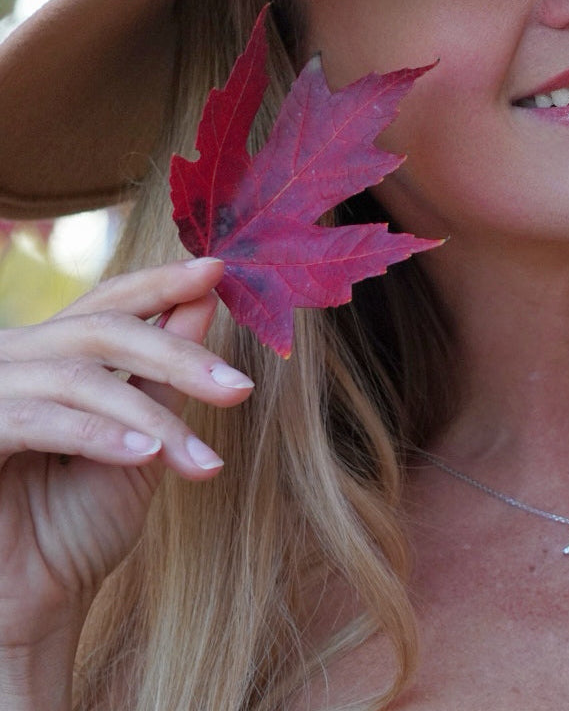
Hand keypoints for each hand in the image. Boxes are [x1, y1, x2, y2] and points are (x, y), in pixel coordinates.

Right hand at [0, 258, 251, 652]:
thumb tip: (204, 301)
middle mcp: (15, 359)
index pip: (109, 301)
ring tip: (201, 459)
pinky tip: (147, 456)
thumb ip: (164, 375)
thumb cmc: (78, 524)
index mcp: (53, 354)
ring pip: (82, 378)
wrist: (28, 606)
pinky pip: (39, 421)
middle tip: (239, 389)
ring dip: (152, 419)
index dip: (161, 282)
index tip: (218, 269)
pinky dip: (99, 435)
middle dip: (179, 357)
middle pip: (104, 330)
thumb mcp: (140, 440)